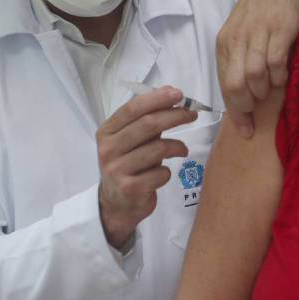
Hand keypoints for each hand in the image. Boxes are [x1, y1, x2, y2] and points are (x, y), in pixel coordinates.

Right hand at [96, 86, 194, 248]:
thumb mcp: (129, 141)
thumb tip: (174, 97)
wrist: (116, 205)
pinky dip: (167, 171)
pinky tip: (162, 173)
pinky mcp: (130, 189)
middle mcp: (108, 149)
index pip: (132, 108)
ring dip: (177, 146)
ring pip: (158, 149)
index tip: (178, 94)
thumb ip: (146, 121)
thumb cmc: (128, 165)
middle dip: (175, 116)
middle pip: (148, 125)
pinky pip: (161, 173)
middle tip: (192, 114)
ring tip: (182, 149)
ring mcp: (117, 170)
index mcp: (107, 132)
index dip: (157, 99)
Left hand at [217, 0, 298, 137]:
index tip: (245, 129)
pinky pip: (275, 63)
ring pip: (253, 76)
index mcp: (225, 43)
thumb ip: (238, 59)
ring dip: (264, 90)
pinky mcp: (279, 30)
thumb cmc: (261, 10)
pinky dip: (280, 76)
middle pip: (235, 85)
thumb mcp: (241, 33)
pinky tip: (283, 75)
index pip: (224, 85)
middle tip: (258, 113)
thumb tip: (241, 95)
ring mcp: (258, 34)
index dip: (235, 112)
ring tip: (271, 90)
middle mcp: (237, 39)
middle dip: (246, 107)